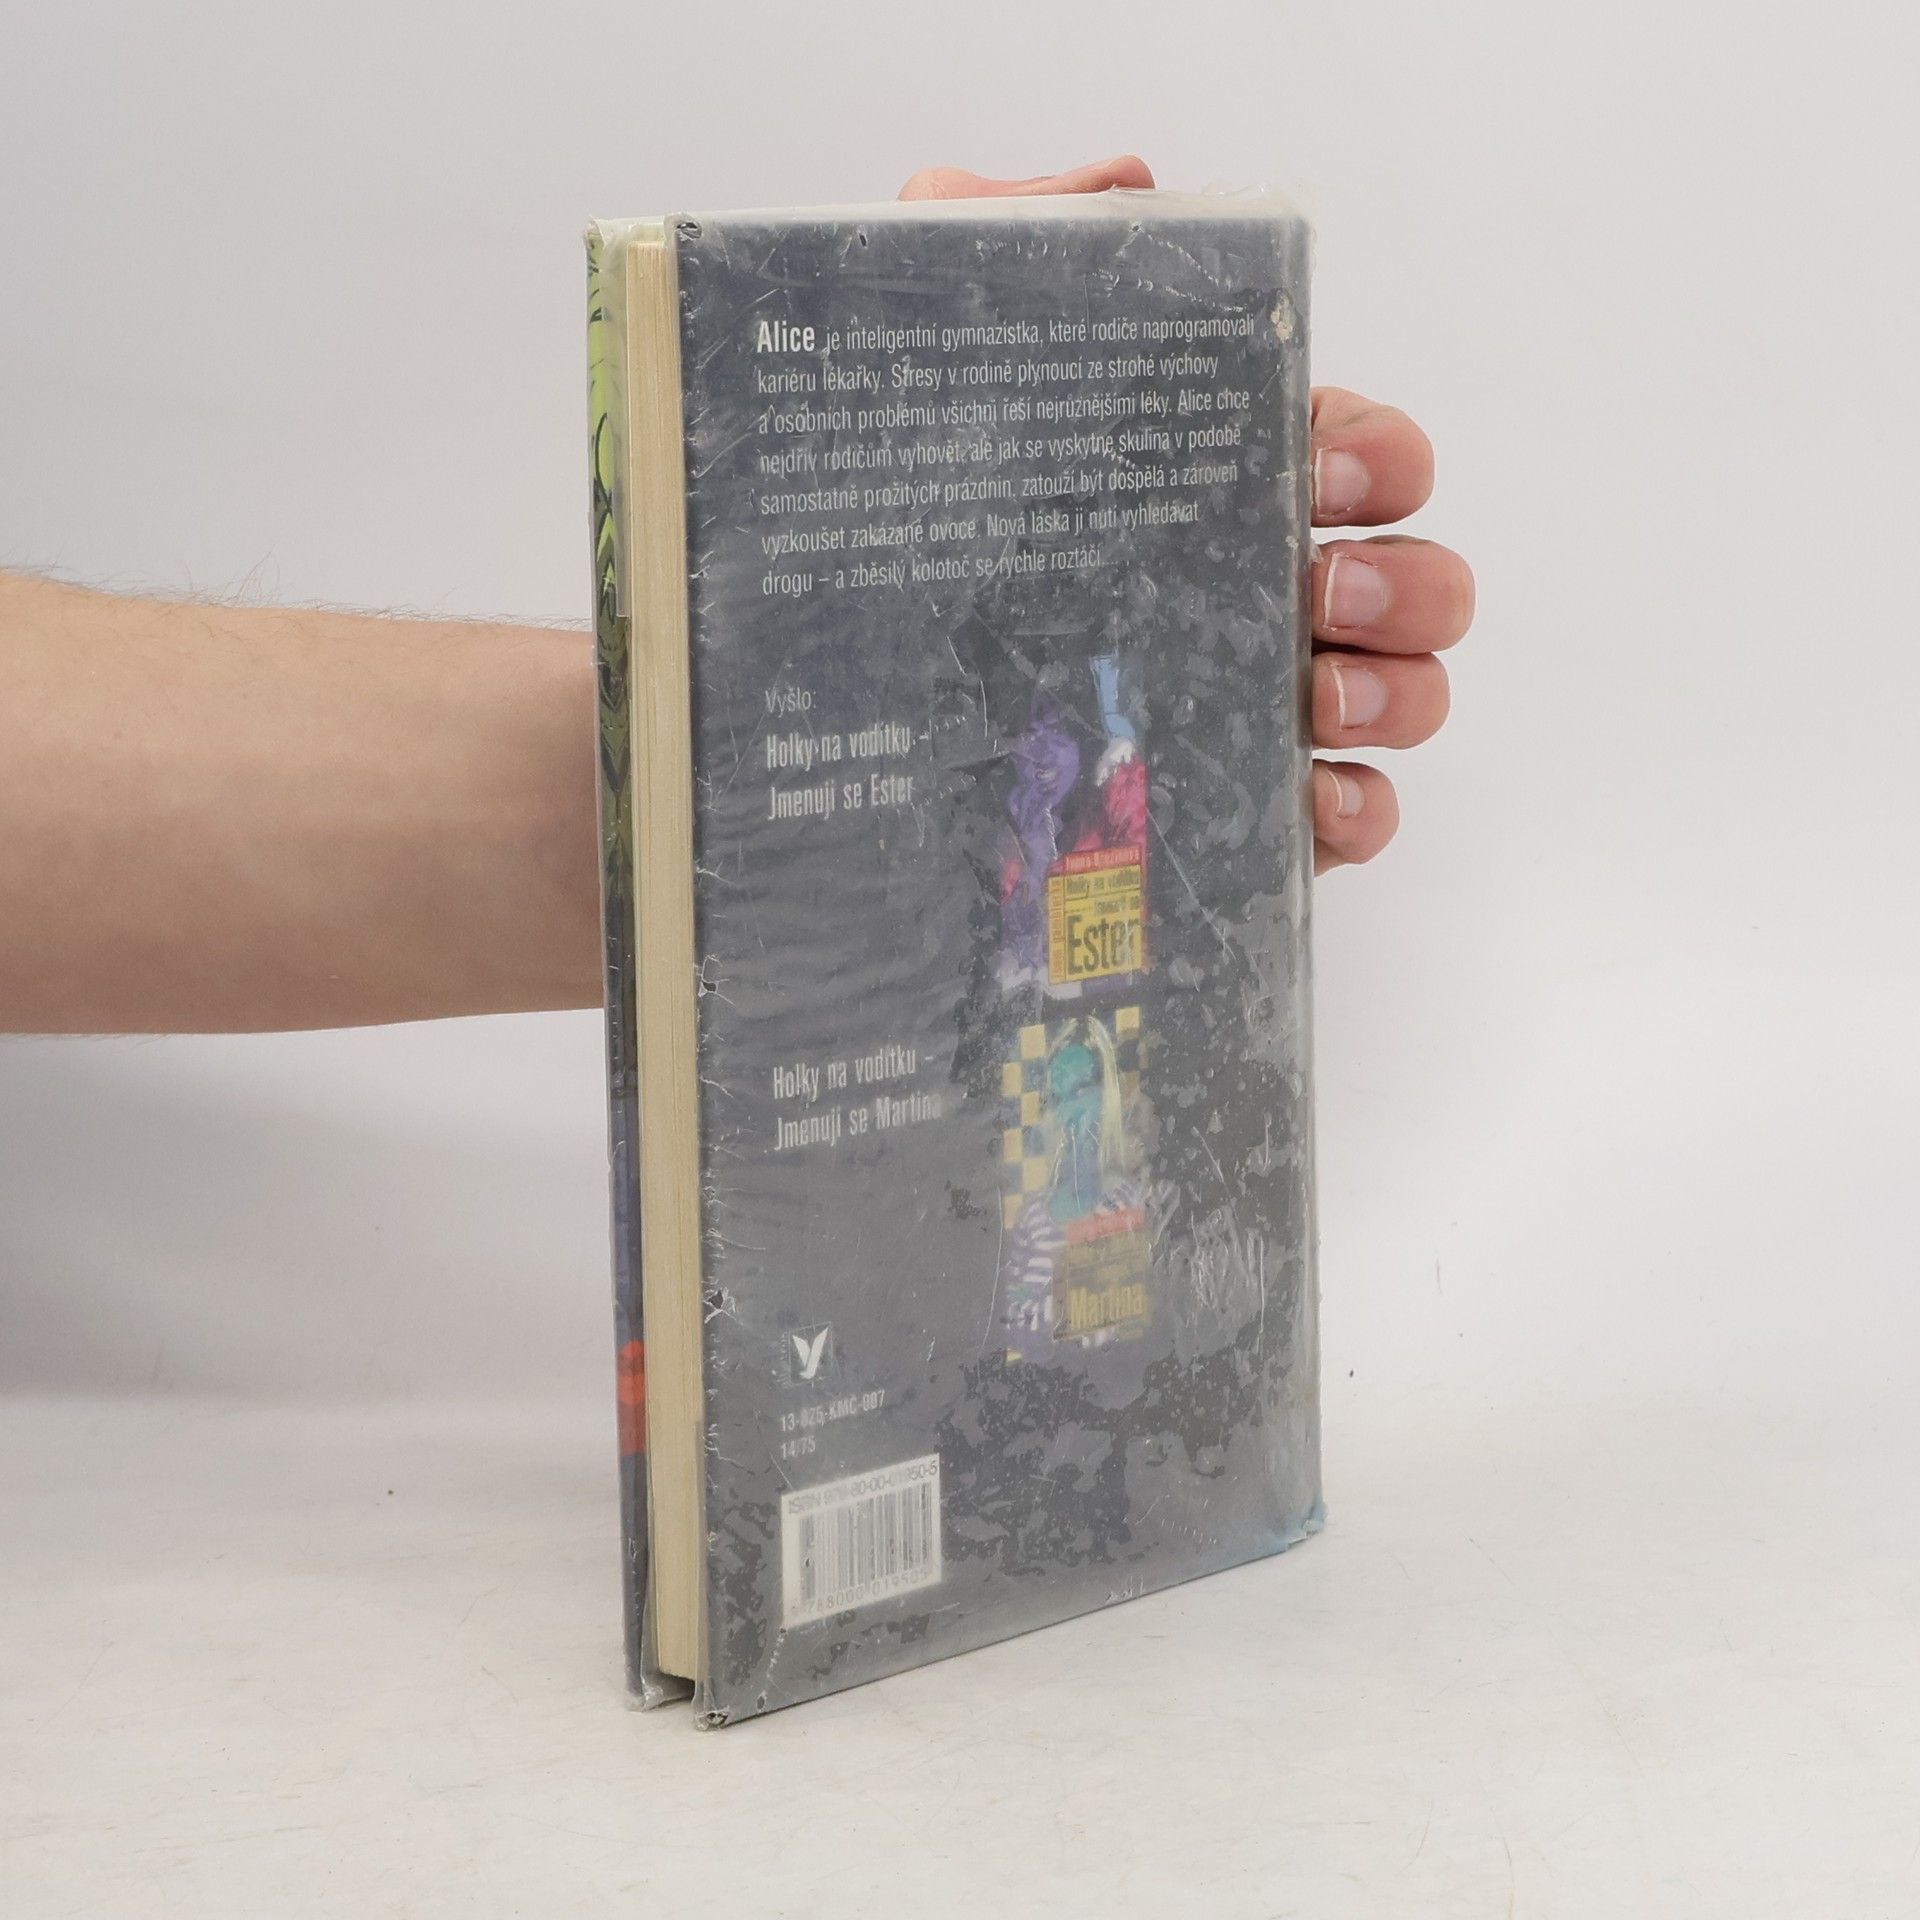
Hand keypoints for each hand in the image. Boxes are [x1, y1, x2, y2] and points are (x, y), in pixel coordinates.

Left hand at [900, 157, 1473, 873]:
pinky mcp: (1233, 807)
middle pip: (1411, 577)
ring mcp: (1253, 705)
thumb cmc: (883, 510)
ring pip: (1404, 692)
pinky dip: (1360, 808)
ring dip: (1397, 689)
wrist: (808, 680)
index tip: (1317, 472)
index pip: (1355, 454)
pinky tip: (1310, 797)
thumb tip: (1129, 193)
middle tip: (1322, 590)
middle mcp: (1251, 592)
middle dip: (1405, 578)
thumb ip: (1014, 234)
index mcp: (1211, 485)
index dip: (1376, 459)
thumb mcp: (931, 354)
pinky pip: (1349, 814)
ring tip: (1313, 693)